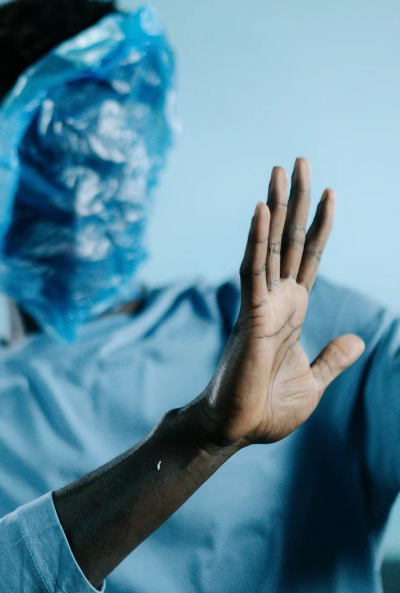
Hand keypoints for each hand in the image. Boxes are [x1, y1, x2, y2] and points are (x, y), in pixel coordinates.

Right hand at [197, 158, 364, 448]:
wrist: (237, 431)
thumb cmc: (268, 409)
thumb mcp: (314, 381)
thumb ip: (332, 358)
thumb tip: (356, 340)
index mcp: (291, 311)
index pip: (310, 258)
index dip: (321, 225)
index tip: (330, 193)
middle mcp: (275, 300)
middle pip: (289, 240)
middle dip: (296, 200)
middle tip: (299, 160)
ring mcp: (261, 304)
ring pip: (269, 244)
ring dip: (275, 206)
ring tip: (281, 170)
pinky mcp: (249, 316)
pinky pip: (253, 270)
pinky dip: (256, 238)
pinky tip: (261, 209)